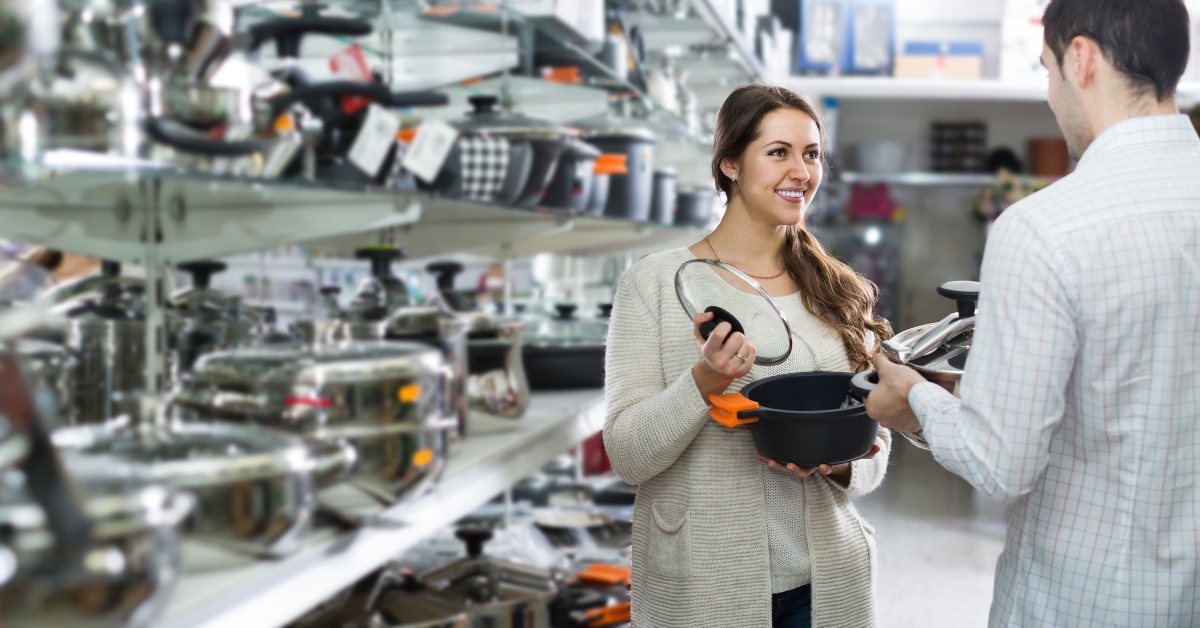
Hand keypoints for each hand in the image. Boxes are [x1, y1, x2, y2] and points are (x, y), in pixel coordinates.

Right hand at [691, 311, 754, 399]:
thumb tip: (711, 314)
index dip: (725, 325)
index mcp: (708, 351)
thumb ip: (700, 320)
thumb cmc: (709, 350)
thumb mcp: (699, 335)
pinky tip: (741, 352)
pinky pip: (753, 352)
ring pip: (747, 345)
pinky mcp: (743, 371)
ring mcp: (732, 368)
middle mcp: (720, 361)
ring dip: (743, 343)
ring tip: (736, 346)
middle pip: (738, 337)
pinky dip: (749, 349)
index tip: (726, 326)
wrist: (714, 372)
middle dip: (736, 334)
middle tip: (731, 339)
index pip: (719, 334)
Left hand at [757, 445, 880, 484]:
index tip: (824, 466)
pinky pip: (779, 460)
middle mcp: (812, 466)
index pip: (827, 467)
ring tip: (770, 460)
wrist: (829, 460)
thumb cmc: (839, 454)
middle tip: (792, 465)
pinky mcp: (791, 460)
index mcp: (826, 463)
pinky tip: (760, 453)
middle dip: (798, 469)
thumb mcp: (852, 453)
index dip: (825, 468)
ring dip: (779, 465)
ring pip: (789, 467)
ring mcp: (801, 464)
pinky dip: (769, 457)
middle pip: (805, 471)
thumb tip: (878, 448)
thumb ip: (865, 451)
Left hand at [863, 355, 925, 432]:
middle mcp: (881, 419)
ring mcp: (896, 424)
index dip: (875, 384)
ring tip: (905, 393)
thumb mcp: (889, 368)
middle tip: (897, 385)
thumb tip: (877, 359)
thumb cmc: (907, 387)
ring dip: (898, 403)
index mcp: (872, 407)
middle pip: (881, 402)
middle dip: (887, 394)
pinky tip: (912, 402)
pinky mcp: (908, 427)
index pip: (868, 393)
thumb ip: (879, 362)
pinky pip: (905, 417)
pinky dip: (908, 410)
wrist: (928, 400)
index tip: (883, 380)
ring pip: (893, 410)